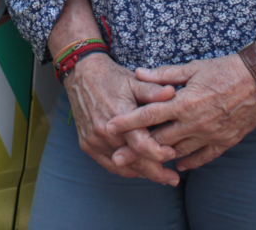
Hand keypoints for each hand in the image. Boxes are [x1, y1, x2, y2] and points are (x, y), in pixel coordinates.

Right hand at [62, 52, 180, 184]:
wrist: (82, 75)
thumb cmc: (112, 77)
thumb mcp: (135, 81)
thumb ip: (153, 91)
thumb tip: (173, 92)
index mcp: (119, 115)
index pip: (141, 144)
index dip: (159, 153)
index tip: (173, 154)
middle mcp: (105, 131)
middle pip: (134, 160)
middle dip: (156, 172)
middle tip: (173, 179)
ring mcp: (94, 140)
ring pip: (122, 166)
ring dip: (141, 173)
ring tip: (160, 177)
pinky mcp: (87, 144)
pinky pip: (108, 164)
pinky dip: (124, 169)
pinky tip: (138, 171)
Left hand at [108, 54, 255, 172]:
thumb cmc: (225, 70)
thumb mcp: (192, 68)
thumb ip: (164, 75)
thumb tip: (139, 73)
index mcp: (183, 103)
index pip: (149, 115)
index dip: (128, 121)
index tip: (110, 126)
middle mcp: (194, 123)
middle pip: (159, 141)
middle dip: (137, 148)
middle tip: (118, 156)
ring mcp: (209, 135)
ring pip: (179, 152)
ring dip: (161, 157)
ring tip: (144, 162)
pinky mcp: (224, 142)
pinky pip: (203, 157)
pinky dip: (189, 162)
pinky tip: (179, 165)